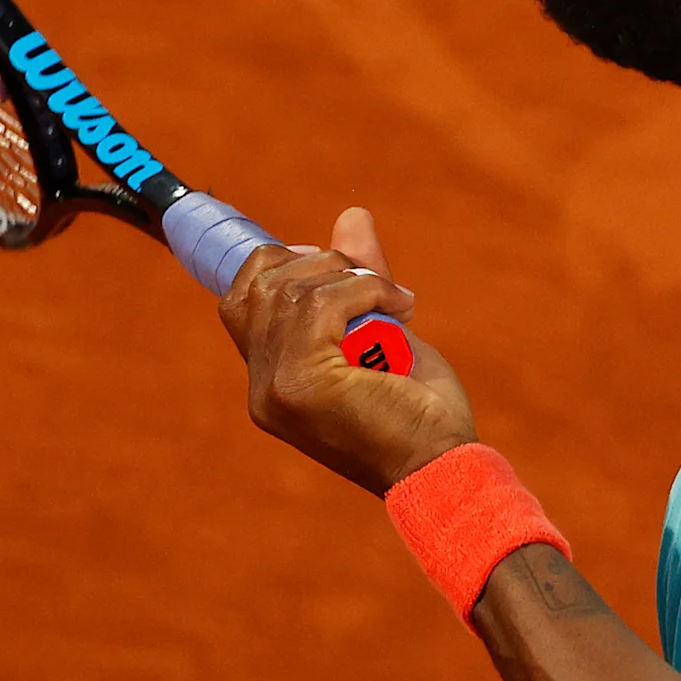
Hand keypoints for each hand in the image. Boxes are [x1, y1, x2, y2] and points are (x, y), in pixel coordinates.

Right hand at [216, 205, 476, 495]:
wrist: (442, 466)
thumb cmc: (419, 410)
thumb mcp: (384, 332)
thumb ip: (358, 280)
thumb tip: (352, 214)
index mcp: (269, 384)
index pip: (238, 300)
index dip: (276, 264)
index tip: (330, 259)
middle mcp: (262, 388)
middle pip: (261, 282)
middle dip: (320, 262)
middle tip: (375, 284)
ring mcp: (276, 386)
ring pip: (294, 288)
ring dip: (354, 277)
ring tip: (396, 302)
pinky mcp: (301, 381)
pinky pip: (321, 302)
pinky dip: (367, 290)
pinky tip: (401, 309)